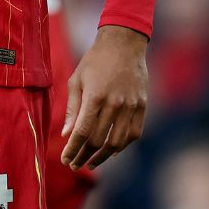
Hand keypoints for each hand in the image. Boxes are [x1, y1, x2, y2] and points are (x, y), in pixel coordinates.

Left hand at [61, 24, 147, 170]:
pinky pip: (134, 134)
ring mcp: (131, 106)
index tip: (65, 160)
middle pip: (98, 141)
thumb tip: (67, 134)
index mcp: (95, 96)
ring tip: (91, 163)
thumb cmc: (95, 61)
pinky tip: (112, 151)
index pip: (83, 132)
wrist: (124, 44)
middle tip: (75, 164)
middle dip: (84, 156)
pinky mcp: (142, 106)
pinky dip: (123, 146)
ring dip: (103, 156)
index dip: (73, 149)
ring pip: (117, 142)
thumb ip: (72, 108)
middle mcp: (114, 104)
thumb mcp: (77, 79)